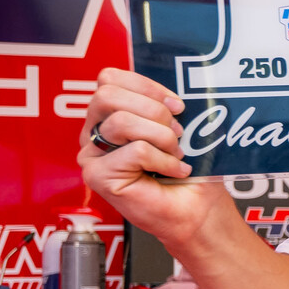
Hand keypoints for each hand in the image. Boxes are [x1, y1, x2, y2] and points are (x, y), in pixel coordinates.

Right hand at [79, 66, 233, 248]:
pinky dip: (164, 160)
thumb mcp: (175, 127)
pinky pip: (135, 151)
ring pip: (121, 121)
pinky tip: (173, 172)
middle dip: (152, 109)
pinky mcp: (97, 176)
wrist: (196, 210)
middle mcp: (94, 133)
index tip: (177, 105)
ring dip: (161, 137)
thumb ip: (160, 105)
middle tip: (176, 133)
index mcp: (108, 116)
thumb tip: (168, 94)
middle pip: (106, 94)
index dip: (146, 86)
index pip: (109, 78)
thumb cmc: (187, 171)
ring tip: (175, 154)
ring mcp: (92, 155)